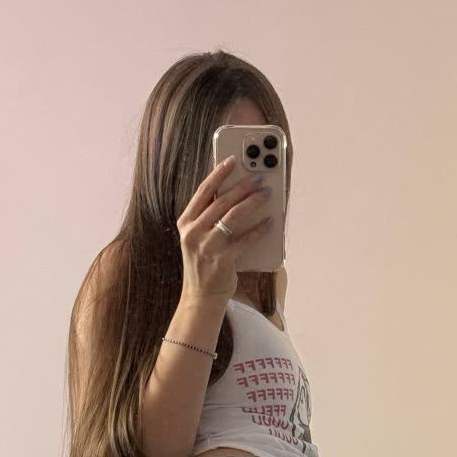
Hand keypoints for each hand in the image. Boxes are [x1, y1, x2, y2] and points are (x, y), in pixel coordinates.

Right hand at [176, 156, 273, 299]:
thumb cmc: (204, 263)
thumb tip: (236, 193)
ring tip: (266, 194)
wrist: (201, 296)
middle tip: (258, 177)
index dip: (218, 174)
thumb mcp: (199, 237)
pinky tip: (270, 222)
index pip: (202, 191)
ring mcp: (207, 246)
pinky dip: (259, 230)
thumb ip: (210, 217)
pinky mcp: (223, 259)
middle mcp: (193, 232)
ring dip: (252, 202)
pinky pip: (245, 239)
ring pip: (233, 216)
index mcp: (186, 222)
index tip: (232, 160)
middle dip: (242, 186)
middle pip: (221, 201)